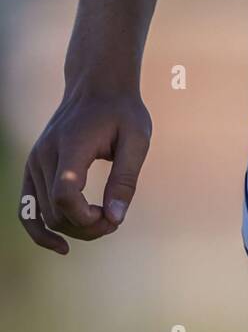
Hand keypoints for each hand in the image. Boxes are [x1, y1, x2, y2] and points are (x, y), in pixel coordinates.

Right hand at [20, 88, 151, 253]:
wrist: (97, 86)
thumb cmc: (121, 112)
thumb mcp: (137, 139)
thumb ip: (125, 179)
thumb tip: (115, 219)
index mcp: (71, 144)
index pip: (65, 194)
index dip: (85, 217)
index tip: (110, 217)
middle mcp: (45, 154)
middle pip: (55, 211)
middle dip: (86, 227)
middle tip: (115, 219)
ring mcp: (34, 161)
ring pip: (43, 215)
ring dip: (72, 229)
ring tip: (103, 221)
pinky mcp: (32, 168)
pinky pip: (27, 209)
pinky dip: (40, 230)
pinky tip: (61, 245)